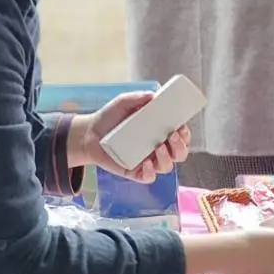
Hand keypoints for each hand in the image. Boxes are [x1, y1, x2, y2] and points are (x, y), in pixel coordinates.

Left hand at [75, 93, 190, 182]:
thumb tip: (153, 96)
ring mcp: (147, 162)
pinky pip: (148, 177)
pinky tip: (145, 163)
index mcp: (160, 133)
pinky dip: (150, 172)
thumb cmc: (110, 117)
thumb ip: (137, 98)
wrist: (88, 133)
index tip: (182, 127)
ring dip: (167, 158)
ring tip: (158, 147)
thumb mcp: (123, 103)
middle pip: (179, 154)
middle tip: (173, 136)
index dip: (185, 134)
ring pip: (167, 167)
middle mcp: (157, 149)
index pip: (181, 137)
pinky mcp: (135, 172)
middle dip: (181, 147)